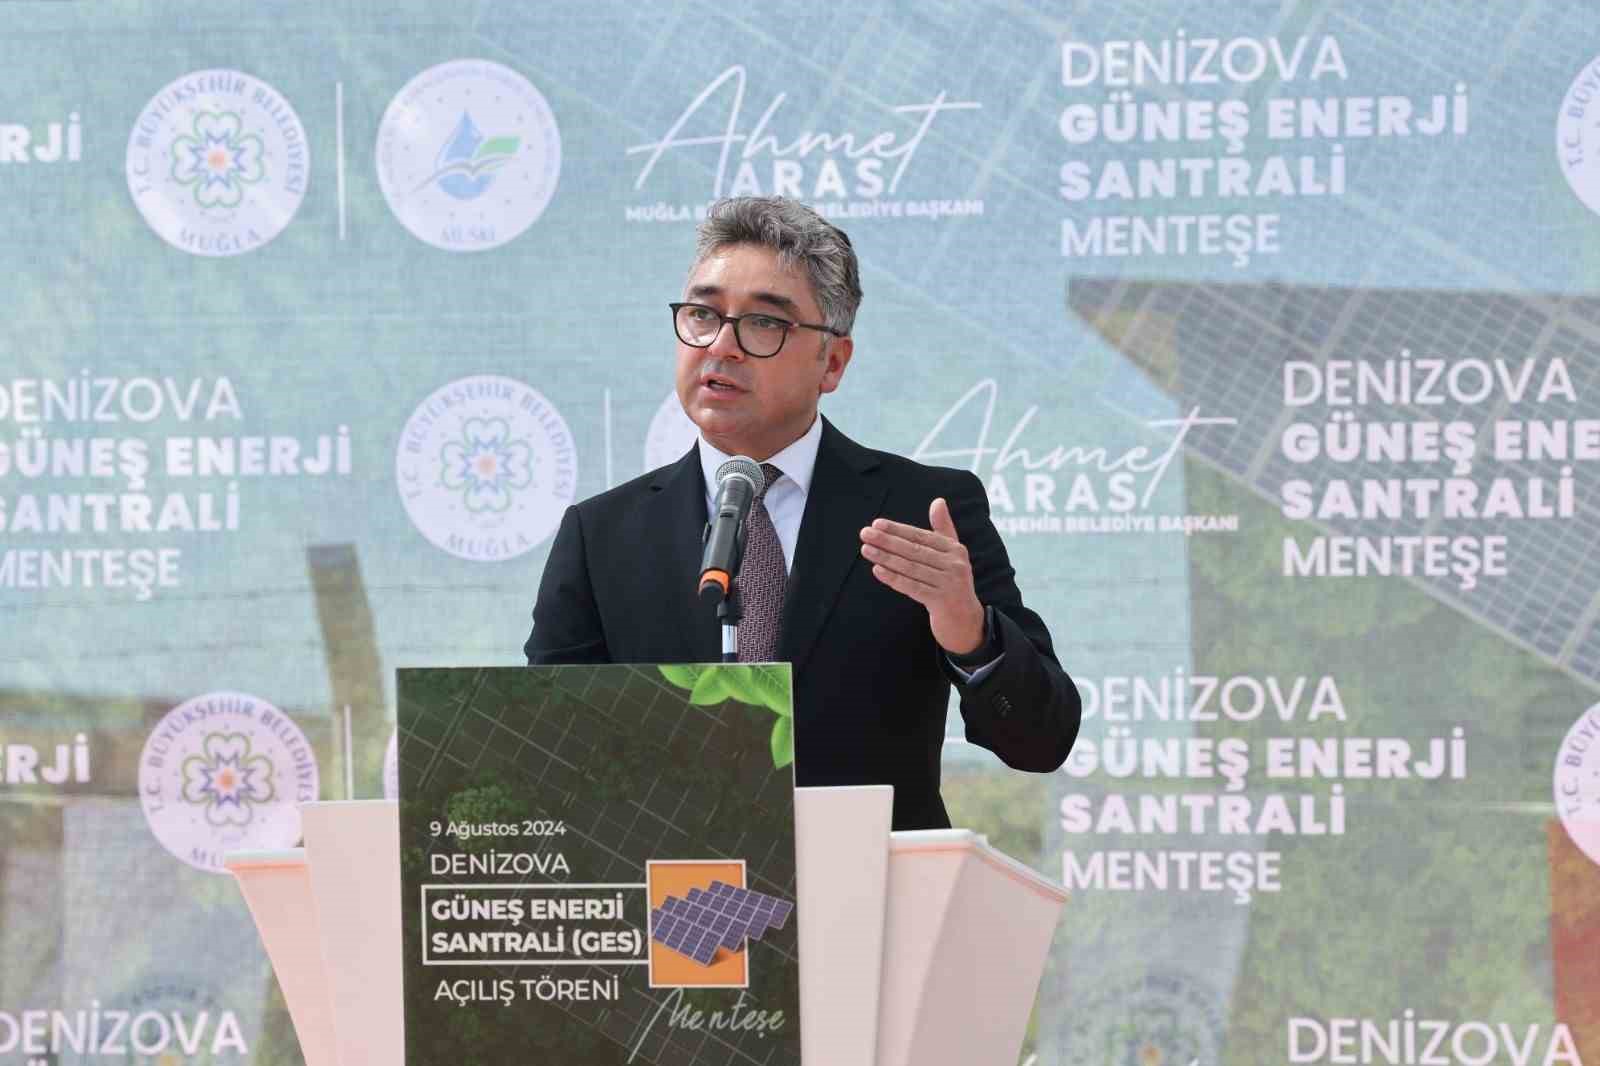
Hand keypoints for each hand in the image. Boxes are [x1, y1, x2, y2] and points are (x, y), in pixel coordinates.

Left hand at [859, 497, 985, 654]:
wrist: (967, 622)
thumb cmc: (953, 584)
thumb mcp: (952, 555)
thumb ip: (944, 529)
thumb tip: (938, 501)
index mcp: (955, 549)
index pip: (921, 536)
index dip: (898, 530)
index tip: (877, 524)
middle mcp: (954, 564)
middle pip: (914, 550)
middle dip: (887, 541)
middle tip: (865, 534)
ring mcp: (949, 584)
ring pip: (911, 567)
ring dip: (886, 557)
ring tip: (866, 549)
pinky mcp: (941, 602)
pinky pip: (912, 587)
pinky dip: (894, 578)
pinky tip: (877, 570)